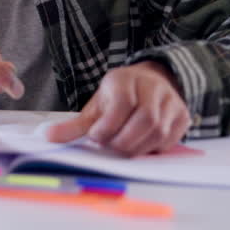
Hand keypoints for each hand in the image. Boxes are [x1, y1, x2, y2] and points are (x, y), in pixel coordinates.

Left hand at [46, 61, 190, 156]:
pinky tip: (140, 145)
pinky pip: (169, 140)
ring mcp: (171, 102)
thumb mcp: (96, 106)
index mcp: (125, 80)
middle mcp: (152, 87)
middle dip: (124, 140)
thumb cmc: (119, 97)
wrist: (150, 83)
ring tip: (123, 146)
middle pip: (144, 120)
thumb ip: (75, 125)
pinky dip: (153, 149)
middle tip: (111, 146)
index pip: (121, 104)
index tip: (96, 136)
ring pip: (158, 132)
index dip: (108, 126)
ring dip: (138, 147)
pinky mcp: (182, 116)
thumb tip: (47, 137)